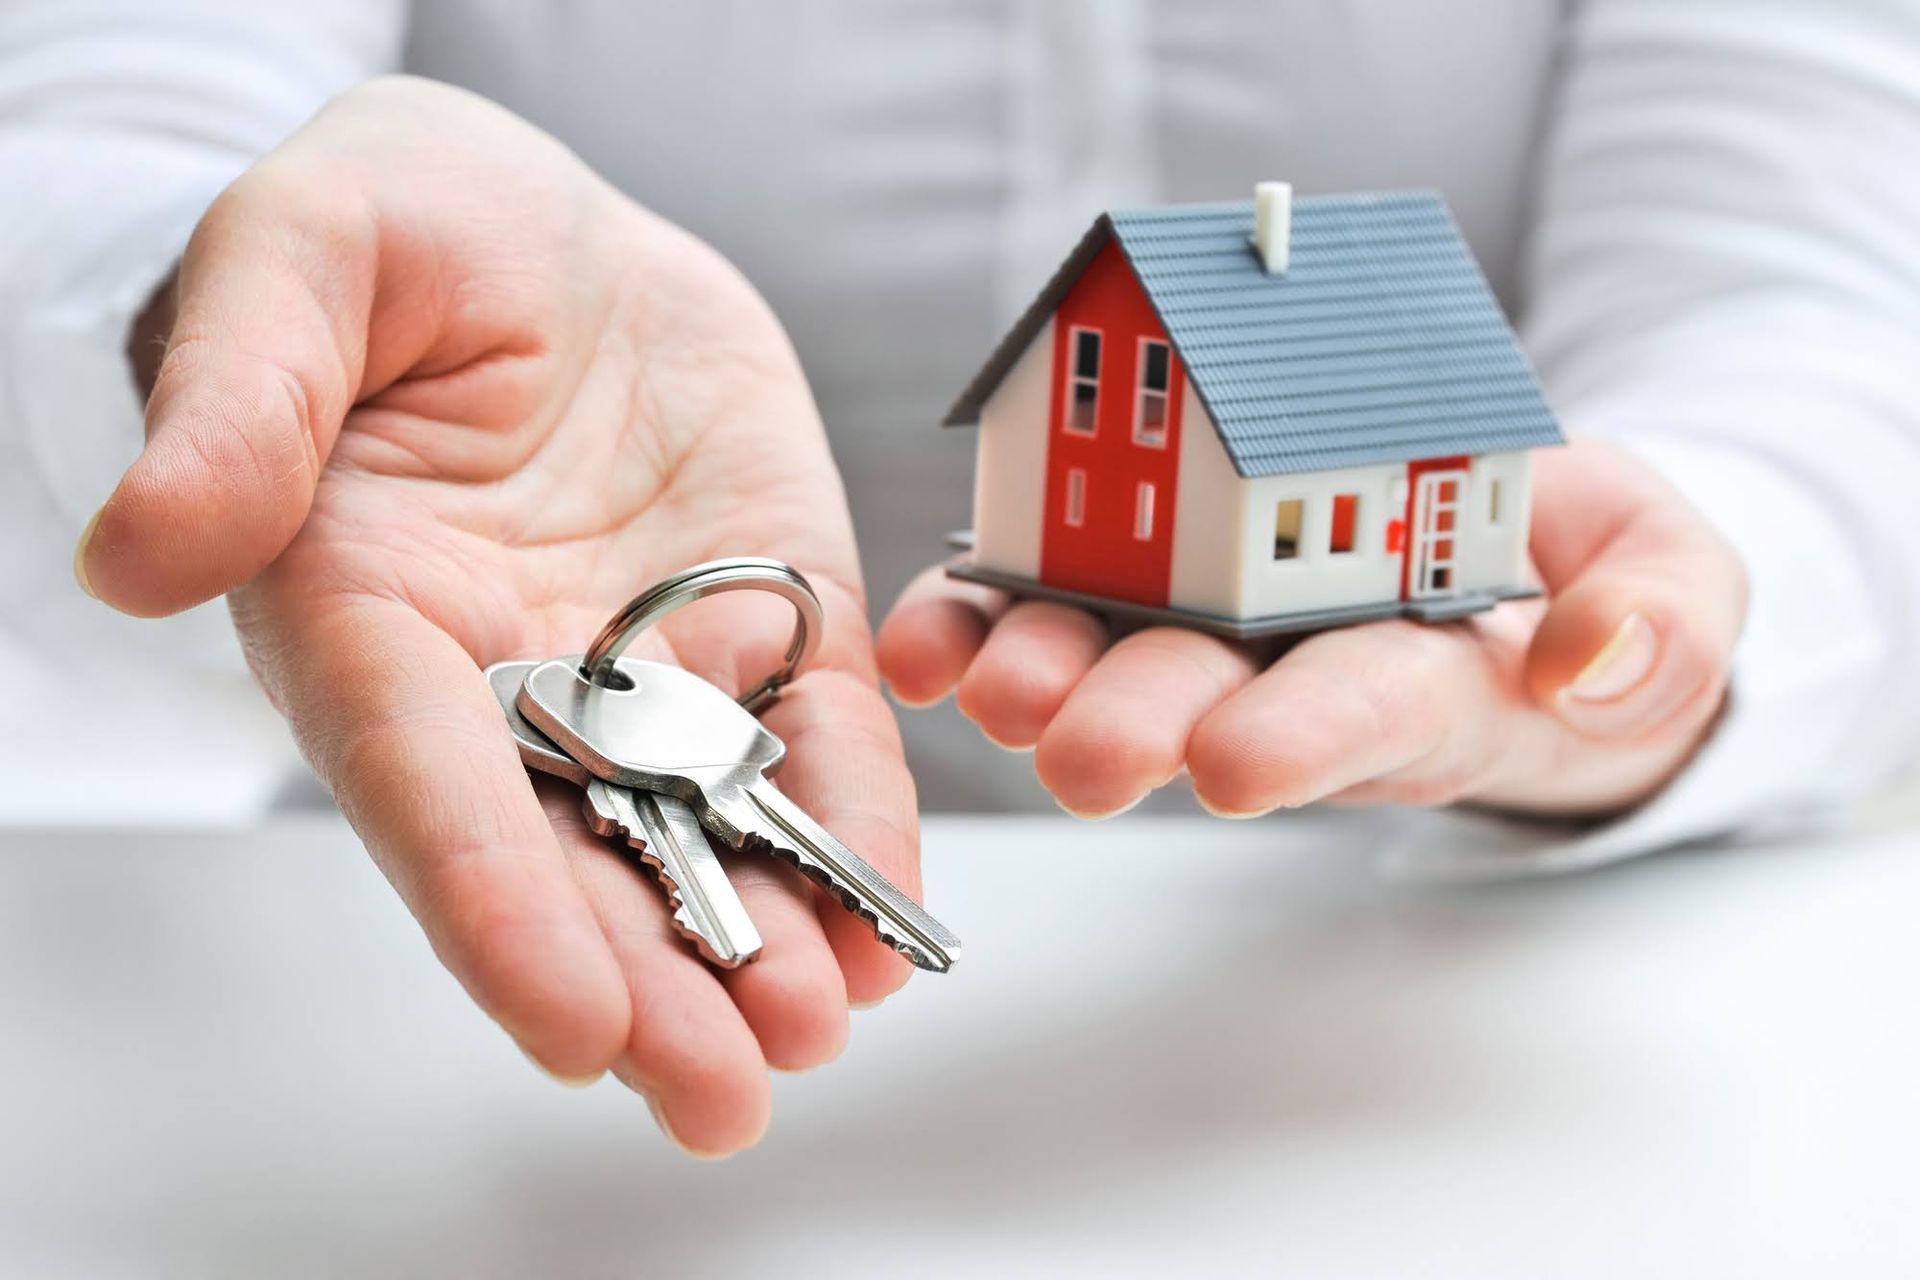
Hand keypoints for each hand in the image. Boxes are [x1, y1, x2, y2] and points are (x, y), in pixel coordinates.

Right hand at [76, 77, 918, 1155]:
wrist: (538, 229)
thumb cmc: (389, 231)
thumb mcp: (293, 265)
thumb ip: (236, 402)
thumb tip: (143, 551)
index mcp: (370, 614)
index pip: (427, 781)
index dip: (493, 900)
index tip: (567, 1016)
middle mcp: (509, 677)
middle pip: (572, 855)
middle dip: (646, 979)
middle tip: (721, 1090)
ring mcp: (649, 662)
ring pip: (700, 830)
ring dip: (762, 939)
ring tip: (822, 1029)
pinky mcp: (764, 621)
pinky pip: (814, 740)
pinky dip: (852, 827)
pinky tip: (890, 923)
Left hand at [877, 438, 1745, 819]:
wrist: (1508, 541)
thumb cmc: (1586, 572)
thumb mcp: (1672, 583)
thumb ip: (1659, 618)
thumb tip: (1592, 657)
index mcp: (1431, 675)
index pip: (1374, 711)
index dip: (1310, 736)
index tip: (1242, 765)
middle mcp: (1301, 669)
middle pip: (1217, 701)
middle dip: (1145, 725)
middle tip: (1080, 753)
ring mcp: (1215, 626)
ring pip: (1117, 659)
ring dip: (1043, 676)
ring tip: (985, 685)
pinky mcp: (1144, 577)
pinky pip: (1050, 598)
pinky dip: (981, 617)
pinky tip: (926, 641)